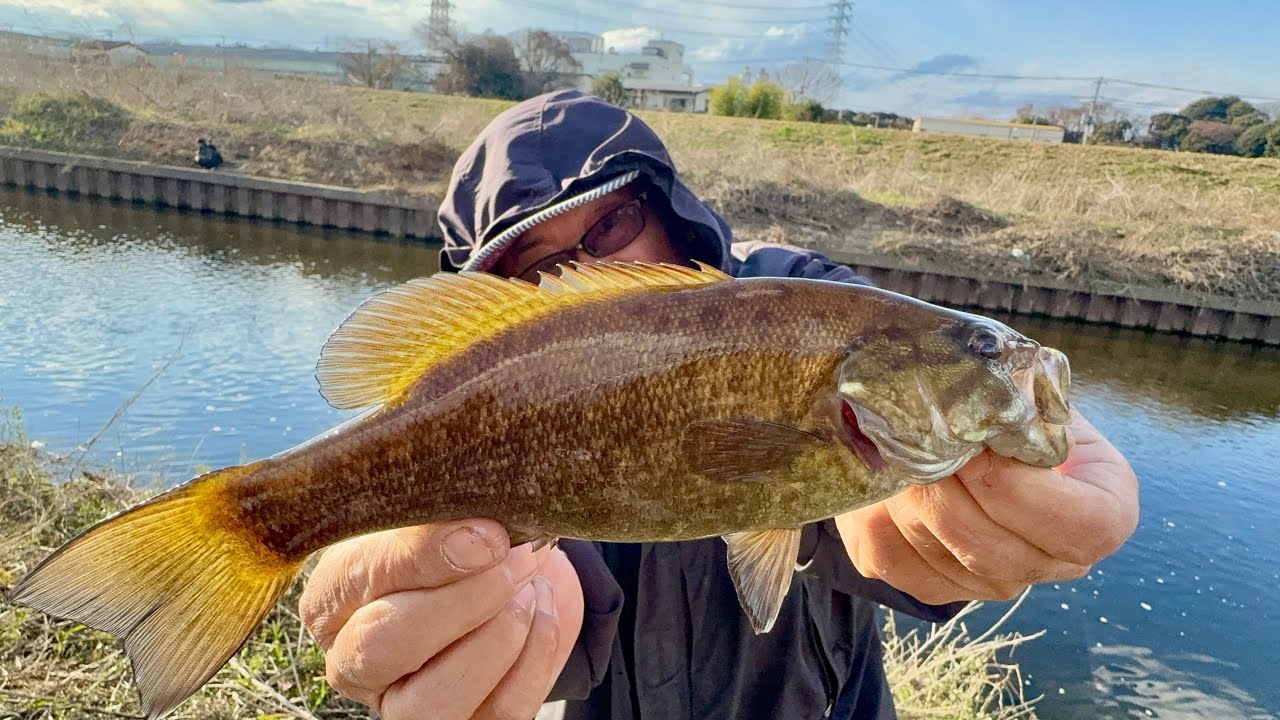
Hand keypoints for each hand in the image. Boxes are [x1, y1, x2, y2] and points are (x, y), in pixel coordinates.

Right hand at [299, 521, 583, 718]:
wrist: (494, 571)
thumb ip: (435, 522)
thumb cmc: (448, 538)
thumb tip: (483, 535)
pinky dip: (535, 654)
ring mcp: (405, 706)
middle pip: (383, 647)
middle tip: (518, 556)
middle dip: (464, 600)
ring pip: (436, 701)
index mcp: (332, 600)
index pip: (362, 577)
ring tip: (530, 583)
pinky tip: (541, 608)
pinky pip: (501, 712)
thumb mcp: (430, 516)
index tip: (489, 533)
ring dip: (500, 634)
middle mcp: (353, 664)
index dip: (427, 555)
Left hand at [836, 408, 1138, 604]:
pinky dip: (875, 519)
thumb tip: (981, 397)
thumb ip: (1022, 402)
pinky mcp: (939, 585)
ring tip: (892, 450)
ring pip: (940, 555)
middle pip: (994, 550)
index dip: (1020, 491)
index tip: (975, 448)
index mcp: (1102, 514)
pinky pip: (896, 563)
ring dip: (906, 499)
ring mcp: (997, 582)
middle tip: (914, 441)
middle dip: (946, 491)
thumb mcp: (1034, 396)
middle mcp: (1056, 561)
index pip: (1082, 529)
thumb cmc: (1015, 410)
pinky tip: (879, 478)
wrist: (973, 436)